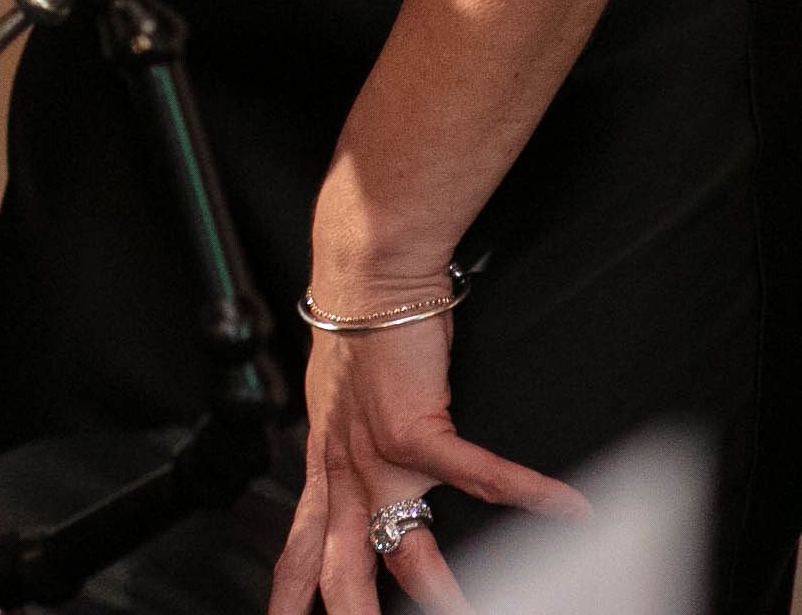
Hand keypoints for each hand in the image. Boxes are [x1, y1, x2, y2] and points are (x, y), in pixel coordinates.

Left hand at [271, 307, 581, 614]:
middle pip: (338, 566)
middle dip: (348, 614)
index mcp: (325, 469)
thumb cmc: (364, 339)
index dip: (293, 592)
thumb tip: (374, 488)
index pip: (302, 547)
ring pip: (400, 547)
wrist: (367, 280)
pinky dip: (527, 493)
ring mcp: (375, 454)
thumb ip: (350, 455)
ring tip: (472, 614)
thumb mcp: (340, 410)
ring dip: (440, 592)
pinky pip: (477, 475)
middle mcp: (342, 469)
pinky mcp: (413, 426)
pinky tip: (569, 507)